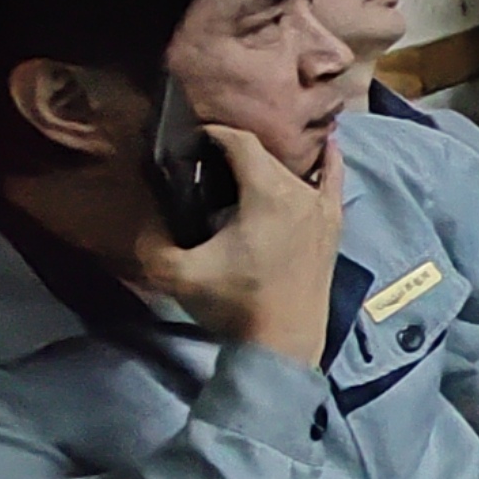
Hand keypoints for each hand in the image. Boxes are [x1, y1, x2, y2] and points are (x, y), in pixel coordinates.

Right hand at [133, 125, 343, 371]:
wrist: (282, 344)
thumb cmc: (234, 305)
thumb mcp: (178, 274)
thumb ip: (152, 241)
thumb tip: (144, 215)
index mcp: (267, 192)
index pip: (240, 142)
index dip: (214, 134)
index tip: (192, 140)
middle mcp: (300, 191)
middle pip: (264, 156)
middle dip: (234, 155)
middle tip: (206, 166)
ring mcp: (322, 207)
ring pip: (292, 169)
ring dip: (267, 163)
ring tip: (240, 170)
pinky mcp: (333, 225)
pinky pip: (333, 180)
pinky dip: (329, 160)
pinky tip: (329, 144)